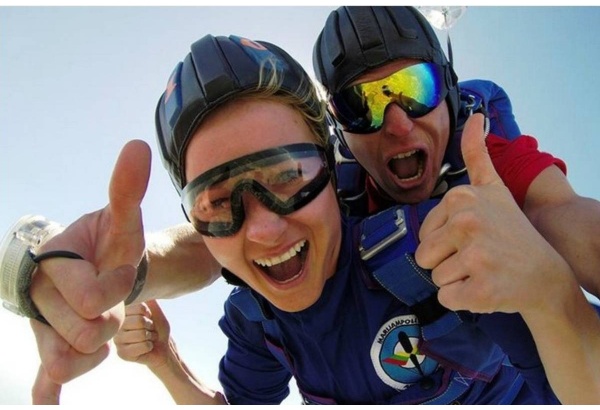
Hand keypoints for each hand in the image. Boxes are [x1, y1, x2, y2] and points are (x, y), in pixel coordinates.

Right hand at [29, 140, 150, 393]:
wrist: (101, 266)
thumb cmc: (112, 244)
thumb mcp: (123, 219)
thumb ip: (126, 189)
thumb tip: (137, 147)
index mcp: (52, 265)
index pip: (91, 295)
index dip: (117, 286)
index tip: (124, 271)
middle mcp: (41, 298)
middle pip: (84, 332)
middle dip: (110, 318)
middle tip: (113, 302)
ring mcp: (43, 326)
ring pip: (69, 359)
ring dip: (95, 349)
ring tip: (101, 328)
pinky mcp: (51, 348)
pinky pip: (45, 378)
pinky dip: (47, 392)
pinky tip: (48, 405)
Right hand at [114, 300, 170, 369]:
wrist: (163, 347)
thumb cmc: (158, 328)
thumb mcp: (156, 311)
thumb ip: (148, 300)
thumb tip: (142, 286)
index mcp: (122, 313)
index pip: (137, 307)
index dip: (147, 313)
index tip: (148, 317)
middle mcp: (116, 326)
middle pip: (139, 321)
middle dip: (150, 326)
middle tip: (148, 330)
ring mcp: (117, 340)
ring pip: (141, 334)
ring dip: (150, 337)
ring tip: (147, 338)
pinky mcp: (121, 354)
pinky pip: (141, 346)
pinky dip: (149, 346)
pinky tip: (146, 348)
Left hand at [415, 114, 569, 313]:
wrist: (545, 275)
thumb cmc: (512, 233)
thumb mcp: (495, 189)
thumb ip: (477, 156)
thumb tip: (475, 118)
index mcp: (461, 199)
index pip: (423, 234)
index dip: (445, 242)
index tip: (474, 238)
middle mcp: (467, 223)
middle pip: (424, 257)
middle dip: (446, 263)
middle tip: (478, 257)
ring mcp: (475, 256)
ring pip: (434, 278)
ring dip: (456, 281)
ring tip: (483, 271)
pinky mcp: (480, 289)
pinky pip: (446, 299)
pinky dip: (463, 300)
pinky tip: (486, 288)